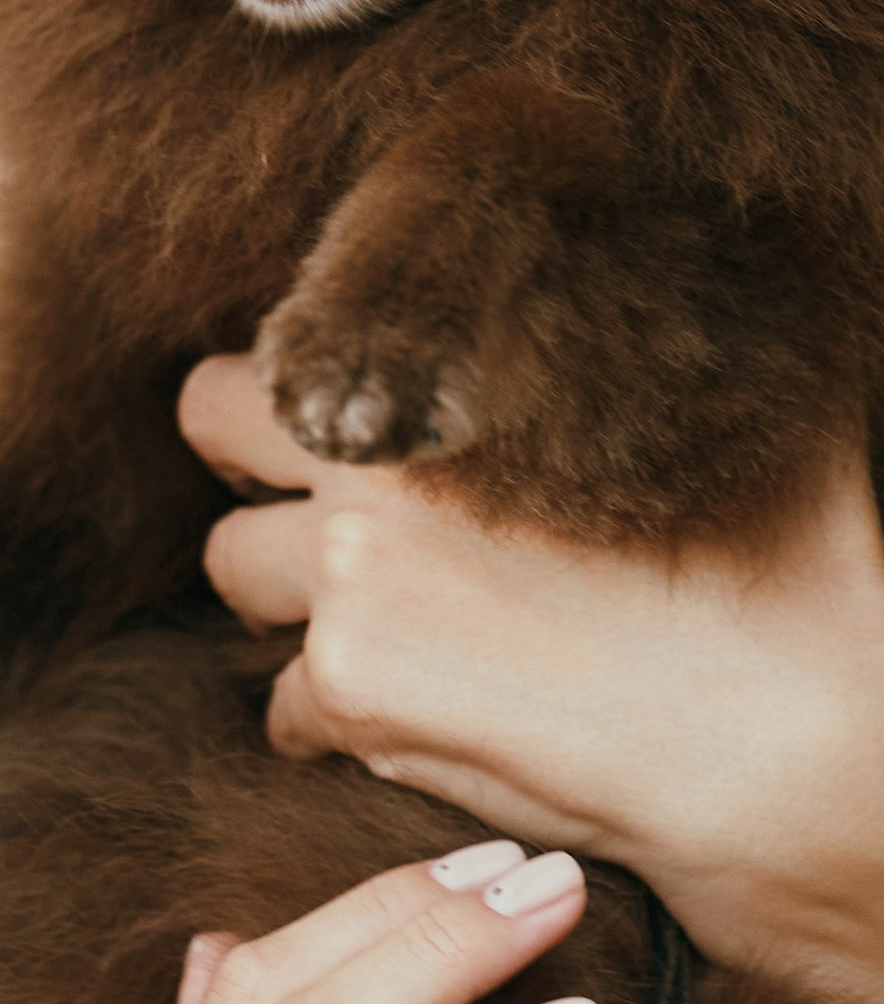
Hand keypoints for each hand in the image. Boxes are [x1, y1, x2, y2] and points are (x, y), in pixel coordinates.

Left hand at [178, 355, 883, 1003]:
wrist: (789, 741)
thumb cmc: (783, 567)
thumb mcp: (732, 401)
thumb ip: (654, 326)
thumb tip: (663, 262)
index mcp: (443, 375)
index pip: (273, 342)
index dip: (292, 381)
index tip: (325, 418)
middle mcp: (369, 465)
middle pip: (212, 427)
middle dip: (252, 457)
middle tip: (314, 501)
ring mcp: (347, 582)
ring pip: (233, 573)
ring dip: (285, 591)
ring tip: (379, 617)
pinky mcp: (355, 695)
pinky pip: (282, 704)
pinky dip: (330, 715)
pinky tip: (418, 714)